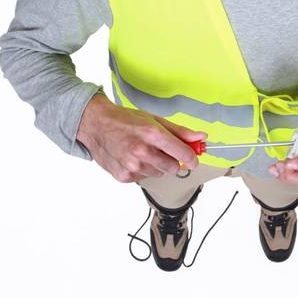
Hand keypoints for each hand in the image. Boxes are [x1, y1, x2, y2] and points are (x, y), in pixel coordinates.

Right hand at [76, 93, 206, 182]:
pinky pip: (143, 178)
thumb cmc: (125, 120)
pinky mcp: (123, 176)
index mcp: (152, 134)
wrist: (96, 125)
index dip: (192, 158)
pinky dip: (142, 170)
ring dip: (156, 165)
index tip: (193, 159)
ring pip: (158, 173)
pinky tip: (132, 158)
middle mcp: (142, 151)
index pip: (182, 154)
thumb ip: (179, 131)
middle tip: (162, 150)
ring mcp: (132, 166)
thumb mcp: (154, 120)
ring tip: (143, 151)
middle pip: (173, 168)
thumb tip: (201, 138)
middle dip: (172, 160)